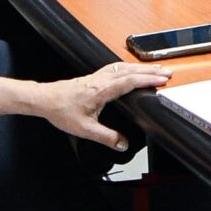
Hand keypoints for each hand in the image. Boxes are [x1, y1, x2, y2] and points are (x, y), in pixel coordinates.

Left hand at [25, 61, 169, 149]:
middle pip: (130, 71)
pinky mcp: (92, 77)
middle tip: (167, 72)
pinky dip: (127, 67)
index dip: (148, 80)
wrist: (43, 99)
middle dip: (150, 71)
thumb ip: (106, 138)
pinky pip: (114, 68)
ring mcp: (96, 76)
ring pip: (123, 67)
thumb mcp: (85, 129)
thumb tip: (123, 144)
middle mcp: (101, 80)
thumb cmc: (60, 110)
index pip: (130, 81)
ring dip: (141, 67)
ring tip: (154, 68)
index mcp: (102, 90)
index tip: (163, 79)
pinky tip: (129, 69)